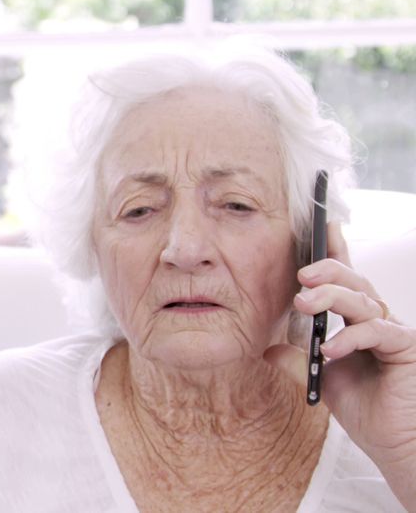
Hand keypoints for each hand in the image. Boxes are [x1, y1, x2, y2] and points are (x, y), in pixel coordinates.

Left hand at [265, 221, 415, 508]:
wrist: (396, 444)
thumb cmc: (367, 411)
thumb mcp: (321, 381)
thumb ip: (296, 361)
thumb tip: (266, 348)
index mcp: (357, 322)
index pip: (345, 280)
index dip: (335, 251)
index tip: (322, 224)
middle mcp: (378, 320)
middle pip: (353, 282)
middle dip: (326, 272)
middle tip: (300, 276)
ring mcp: (393, 332)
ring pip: (362, 300)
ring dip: (331, 298)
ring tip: (303, 303)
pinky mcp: (405, 348)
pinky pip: (377, 332)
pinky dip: (351, 337)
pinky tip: (330, 349)